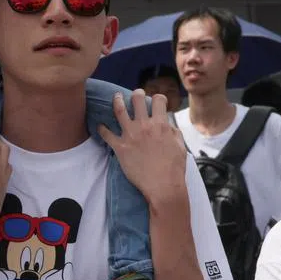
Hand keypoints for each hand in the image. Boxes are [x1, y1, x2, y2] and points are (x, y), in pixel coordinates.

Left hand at [98, 90, 188, 207]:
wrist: (163, 186)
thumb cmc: (174, 168)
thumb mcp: (180, 147)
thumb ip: (174, 132)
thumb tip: (170, 125)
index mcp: (161, 125)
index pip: (158, 101)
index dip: (158, 98)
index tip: (156, 101)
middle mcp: (144, 126)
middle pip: (137, 100)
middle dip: (137, 94)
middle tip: (135, 94)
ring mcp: (130, 135)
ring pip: (119, 110)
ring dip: (116, 101)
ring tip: (116, 97)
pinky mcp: (120, 147)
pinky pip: (106, 134)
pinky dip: (102, 128)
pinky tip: (100, 125)